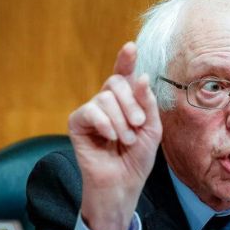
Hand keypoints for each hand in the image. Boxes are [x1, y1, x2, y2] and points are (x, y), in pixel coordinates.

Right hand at [68, 42, 162, 229]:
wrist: (123, 183)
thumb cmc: (137, 158)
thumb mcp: (151, 129)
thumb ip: (146, 103)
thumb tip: (140, 76)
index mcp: (125, 102)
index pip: (124, 75)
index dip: (126, 59)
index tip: (131, 46)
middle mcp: (106, 102)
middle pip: (116, 82)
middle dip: (131, 103)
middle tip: (138, 125)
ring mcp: (91, 111)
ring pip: (105, 97)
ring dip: (121, 121)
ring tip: (126, 140)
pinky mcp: (77, 123)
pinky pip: (90, 110)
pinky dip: (105, 123)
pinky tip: (111, 138)